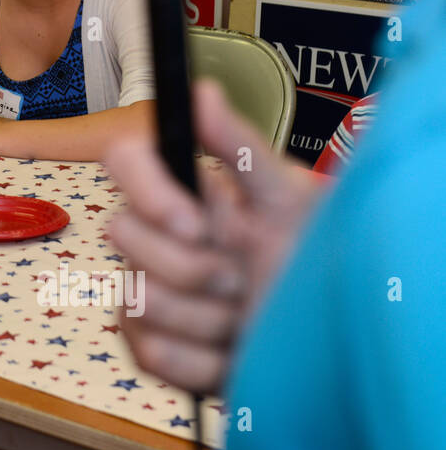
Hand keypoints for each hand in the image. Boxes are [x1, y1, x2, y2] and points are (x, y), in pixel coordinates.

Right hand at [103, 80, 323, 394]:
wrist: (327, 349)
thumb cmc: (307, 270)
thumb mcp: (289, 204)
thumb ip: (240, 148)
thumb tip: (200, 90)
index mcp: (180, 194)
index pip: (125, 160)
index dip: (150, 193)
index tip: (196, 224)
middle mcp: (150, 237)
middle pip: (123, 235)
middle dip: (195, 268)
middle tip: (241, 280)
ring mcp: (141, 290)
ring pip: (140, 299)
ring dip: (209, 319)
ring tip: (244, 318)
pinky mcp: (145, 344)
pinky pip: (152, 350)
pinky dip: (204, 359)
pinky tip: (231, 353)